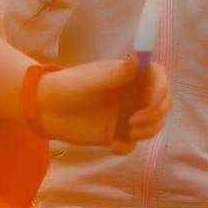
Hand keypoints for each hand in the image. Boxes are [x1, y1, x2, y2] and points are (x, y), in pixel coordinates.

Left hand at [36, 57, 170, 153]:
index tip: (153, 100)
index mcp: (128, 75)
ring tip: (126, 133)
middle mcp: (131, 93)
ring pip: (153, 123)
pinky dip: (129, 146)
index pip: (157, 76)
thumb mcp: (90, 81)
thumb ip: (114, 75)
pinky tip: (114, 147)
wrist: (45, 109)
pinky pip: (134, 142)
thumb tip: (137, 60)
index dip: (162, 87)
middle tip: (135, 122)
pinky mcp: (117, 133)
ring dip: (148, 131)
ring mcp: (126, 113)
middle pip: (162, 102)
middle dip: (156, 113)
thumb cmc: (66, 87)